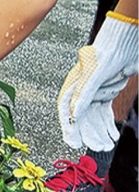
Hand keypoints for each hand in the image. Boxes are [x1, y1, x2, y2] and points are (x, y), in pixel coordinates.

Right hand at [58, 13, 137, 150]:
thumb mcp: (94, 74)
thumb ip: (83, 94)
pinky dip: (108, 124)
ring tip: (107, 145)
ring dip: (100, 132)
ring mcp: (93, 92)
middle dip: (90, 134)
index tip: (73, 142)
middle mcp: (81, 90)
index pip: (67, 111)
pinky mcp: (104, 93)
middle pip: (82, 117)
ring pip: (95, 118)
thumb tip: (73, 114)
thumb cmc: (106, 54)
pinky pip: (104, 113)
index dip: (69, 127)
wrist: (123, 42)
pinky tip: (112, 135)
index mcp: (73, 85)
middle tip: (97, 148)